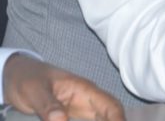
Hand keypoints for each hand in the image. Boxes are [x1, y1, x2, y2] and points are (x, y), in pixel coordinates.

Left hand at [3, 54, 124, 120]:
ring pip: (103, 119)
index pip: (110, 105)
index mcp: (84, 89)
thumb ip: (49, 105)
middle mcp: (88, 99)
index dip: (119, 119)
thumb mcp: (36, 91)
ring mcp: (82, 107)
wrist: (17, 76)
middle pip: (111, 113)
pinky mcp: (74, 115)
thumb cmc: (28, 78)